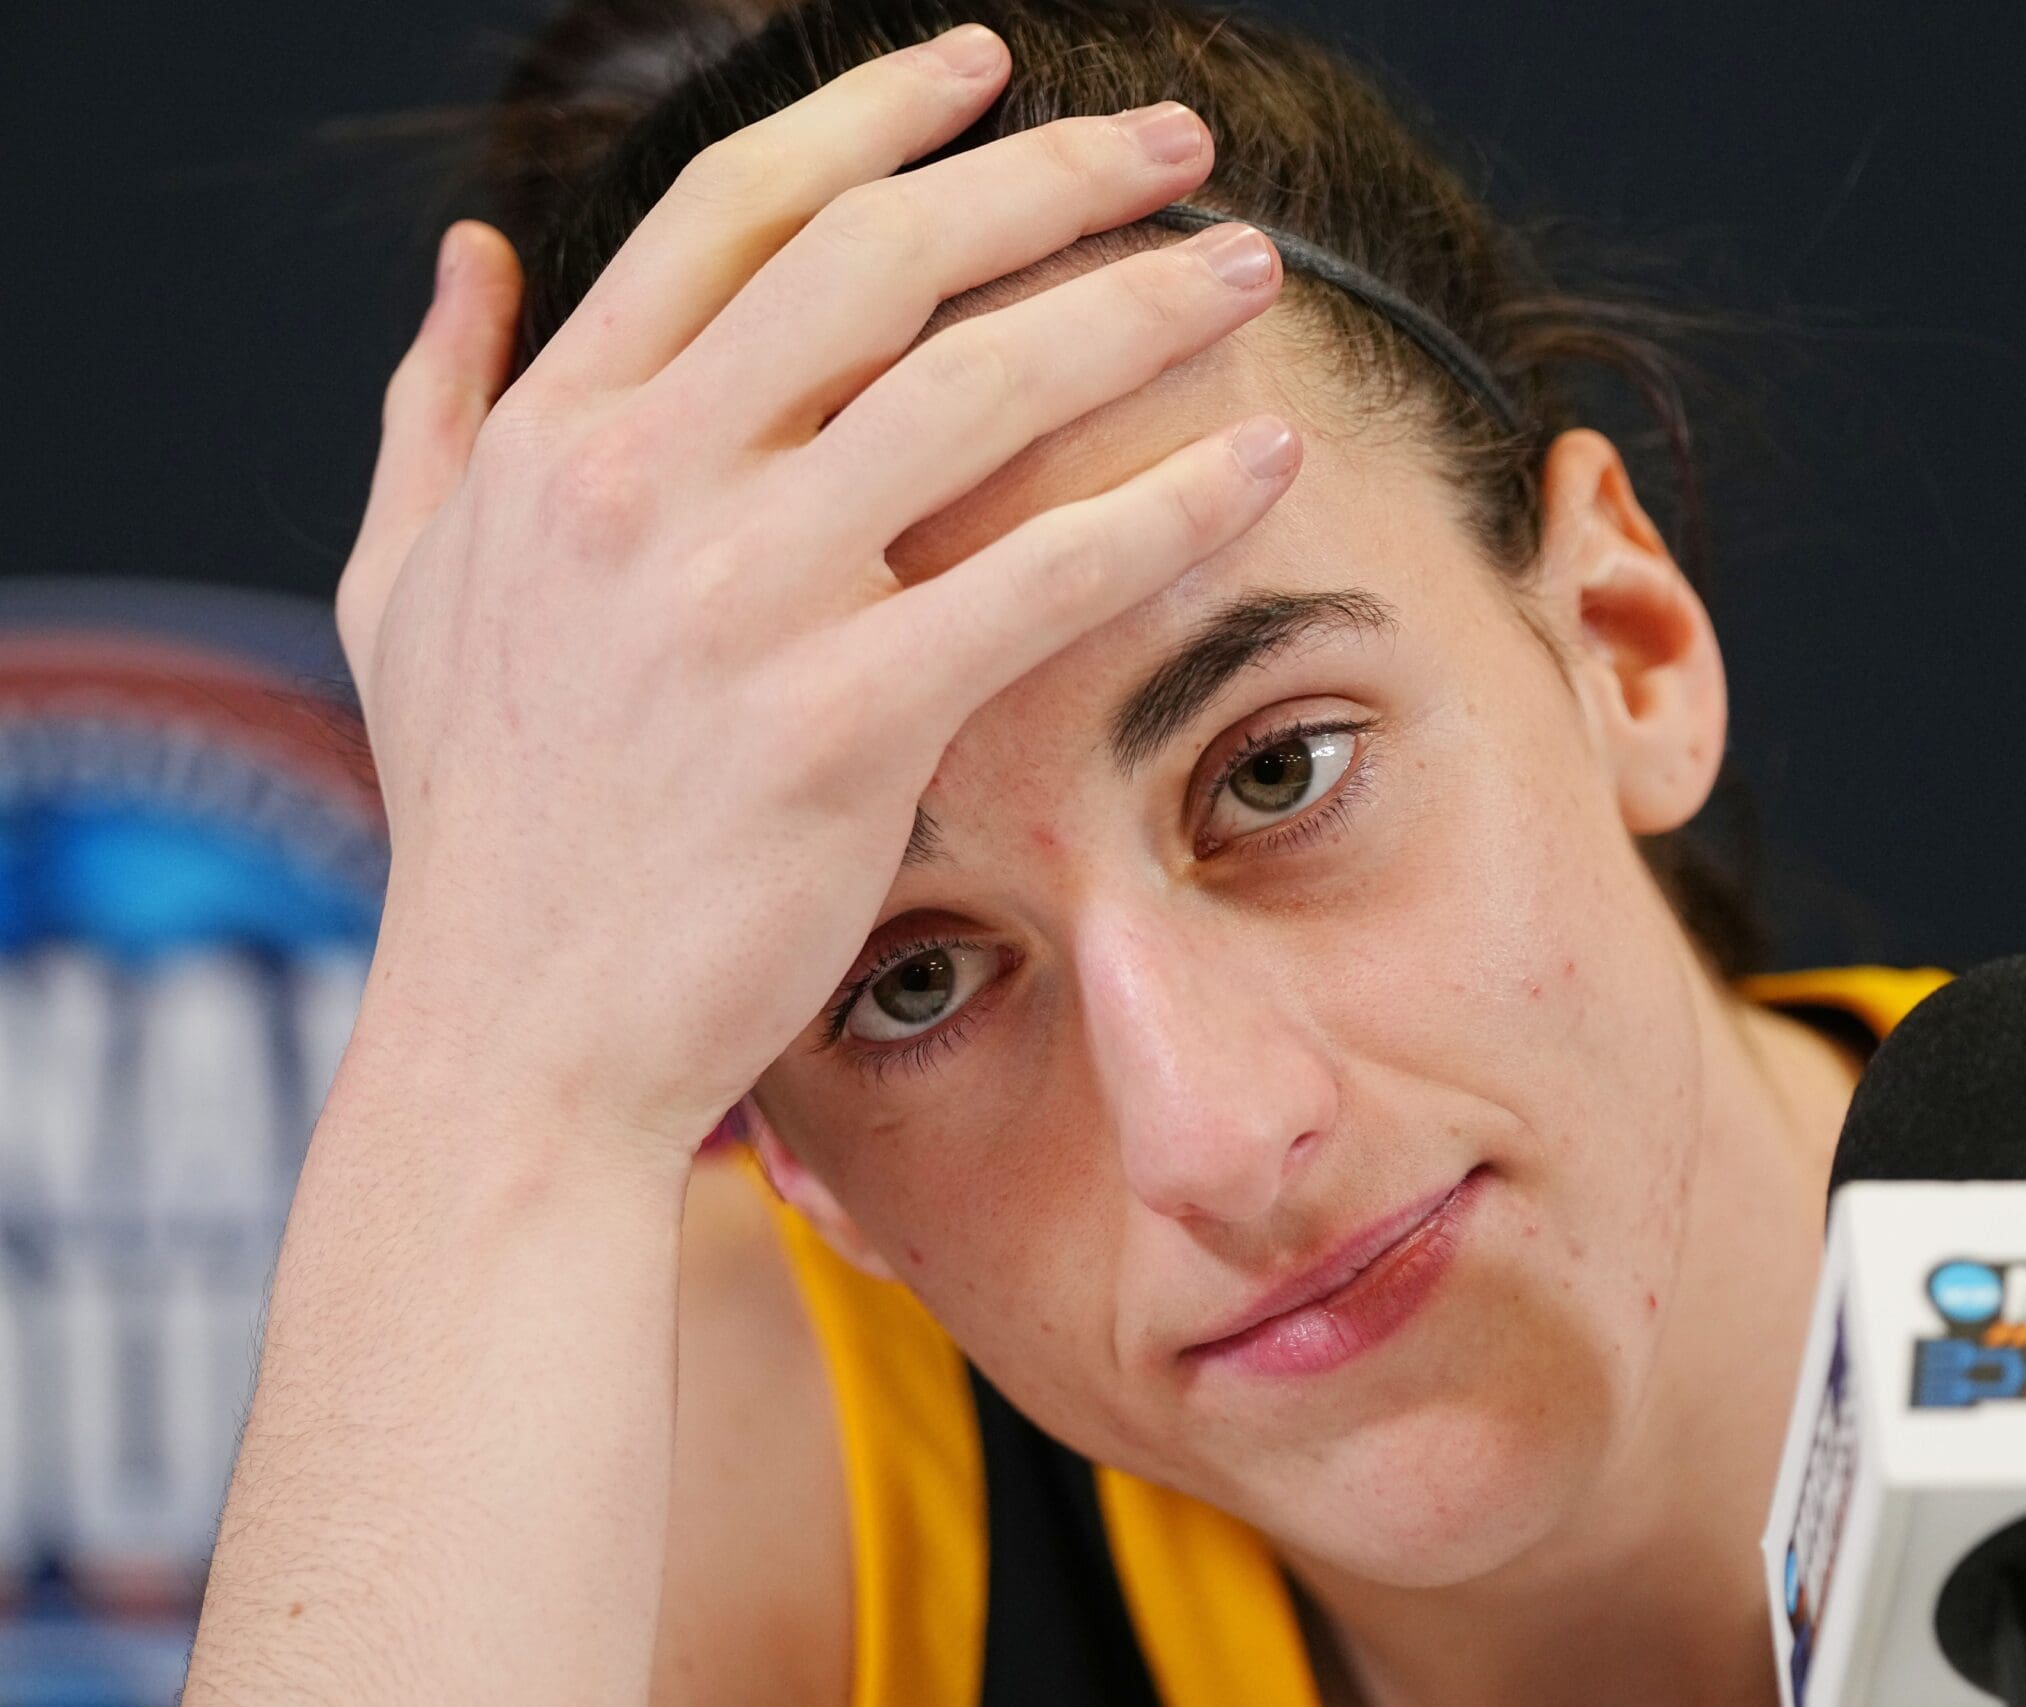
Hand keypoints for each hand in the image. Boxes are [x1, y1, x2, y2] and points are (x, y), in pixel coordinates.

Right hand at [332, 24, 1297, 1155]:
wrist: (516, 1040)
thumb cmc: (487, 824)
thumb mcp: (400, 589)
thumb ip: (435, 407)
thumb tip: (469, 253)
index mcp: (556, 435)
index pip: (734, 206)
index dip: (874, 113)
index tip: (989, 67)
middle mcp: (638, 483)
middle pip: (880, 255)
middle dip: (1051, 173)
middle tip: (1179, 144)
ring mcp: (736, 598)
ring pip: (980, 383)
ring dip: (1138, 305)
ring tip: (1249, 268)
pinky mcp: (840, 721)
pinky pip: (1042, 574)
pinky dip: (1168, 504)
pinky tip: (1264, 463)